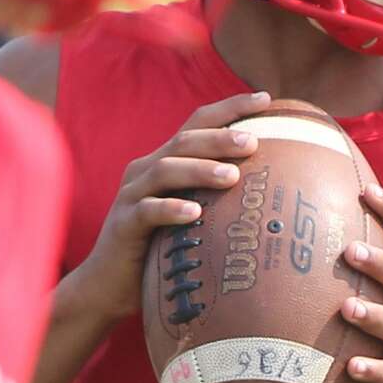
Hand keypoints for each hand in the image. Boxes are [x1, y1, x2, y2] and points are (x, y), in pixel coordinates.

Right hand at [76, 90, 270, 325]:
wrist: (107, 285)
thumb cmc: (160, 249)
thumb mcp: (192, 216)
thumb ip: (218, 197)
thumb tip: (274, 192)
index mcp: (165, 162)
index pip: (197, 123)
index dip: (229, 107)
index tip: (265, 98)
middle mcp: (146, 171)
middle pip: (183, 142)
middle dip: (219, 138)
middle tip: (253, 142)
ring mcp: (132, 196)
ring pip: (165, 170)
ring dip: (200, 170)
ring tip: (233, 176)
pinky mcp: (123, 224)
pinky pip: (146, 211)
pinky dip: (170, 208)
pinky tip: (195, 212)